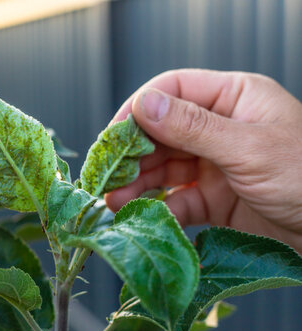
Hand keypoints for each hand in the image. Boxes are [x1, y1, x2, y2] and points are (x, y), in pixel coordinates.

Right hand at [105, 69, 301, 253]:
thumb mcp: (249, 148)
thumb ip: (193, 127)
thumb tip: (143, 105)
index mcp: (234, 99)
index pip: (175, 90)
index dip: (140, 108)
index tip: (115, 134)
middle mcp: (221, 128)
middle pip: (162, 132)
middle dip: (133, 154)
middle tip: (108, 175)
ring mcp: (215, 164)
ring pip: (164, 167)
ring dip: (138, 183)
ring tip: (115, 200)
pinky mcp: (213, 198)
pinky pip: (177, 198)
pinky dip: (158, 207)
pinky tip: (141, 214)